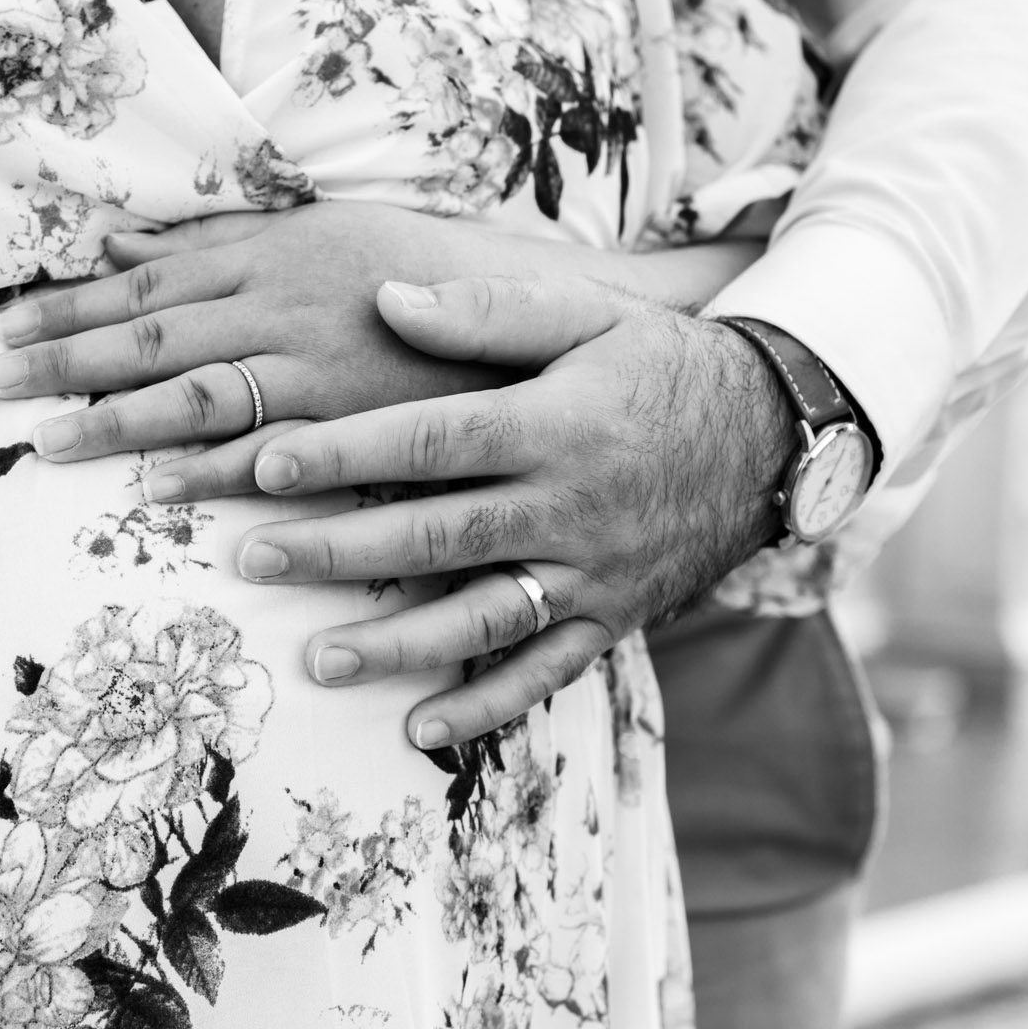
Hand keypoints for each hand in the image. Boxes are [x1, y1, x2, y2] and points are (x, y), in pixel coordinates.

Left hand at [0, 202, 546, 464]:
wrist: (577, 322)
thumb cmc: (443, 274)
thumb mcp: (328, 228)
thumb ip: (220, 240)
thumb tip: (118, 241)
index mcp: (280, 258)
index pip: (152, 285)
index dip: (72, 310)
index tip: (5, 334)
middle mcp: (298, 312)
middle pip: (163, 340)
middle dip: (72, 366)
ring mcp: (335, 375)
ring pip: (212, 399)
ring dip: (125, 426)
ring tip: (54, 448)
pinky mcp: (373, 434)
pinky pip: (286, 459)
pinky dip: (221, 476)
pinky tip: (163, 494)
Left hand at [167, 274, 793, 747]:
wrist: (776, 432)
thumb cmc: (659, 361)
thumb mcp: (588, 313)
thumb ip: (488, 310)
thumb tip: (386, 298)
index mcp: (553, 424)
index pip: (431, 442)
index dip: (345, 454)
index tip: (266, 464)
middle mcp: (571, 507)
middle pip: (437, 536)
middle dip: (337, 552)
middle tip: (250, 561)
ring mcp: (592, 574)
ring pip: (481, 618)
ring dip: (395, 646)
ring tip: (314, 660)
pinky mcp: (612, 620)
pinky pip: (545, 674)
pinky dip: (485, 709)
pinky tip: (418, 730)